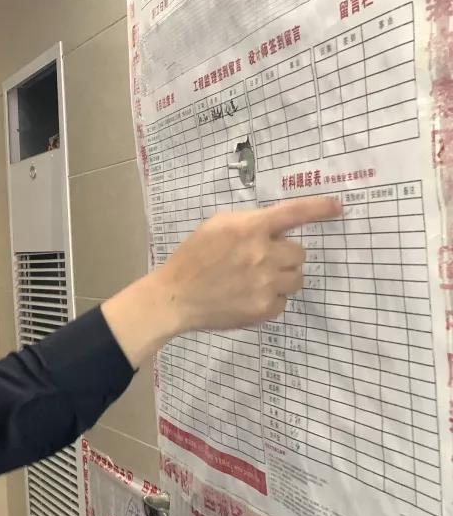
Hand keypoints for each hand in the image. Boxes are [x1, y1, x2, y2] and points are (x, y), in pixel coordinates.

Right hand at [158, 196, 340, 329]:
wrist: (176, 296)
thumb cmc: (193, 257)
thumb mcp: (216, 227)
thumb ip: (249, 223)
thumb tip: (276, 228)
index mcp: (250, 228)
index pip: (294, 213)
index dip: (319, 208)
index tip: (338, 207)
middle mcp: (263, 254)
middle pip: (300, 252)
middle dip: (285, 256)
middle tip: (262, 261)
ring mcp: (266, 283)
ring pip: (297, 277)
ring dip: (282, 277)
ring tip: (255, 281)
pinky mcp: (265, 308)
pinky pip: (284, 301)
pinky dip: (271, 299)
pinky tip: (248, 297)